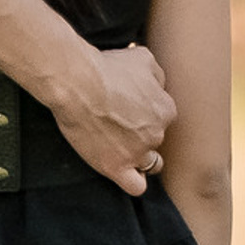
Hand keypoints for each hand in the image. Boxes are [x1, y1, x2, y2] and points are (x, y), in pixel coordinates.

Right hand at [49, 43, 176, 192]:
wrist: (78, 83)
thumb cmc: (107, 68)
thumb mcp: (144, 59)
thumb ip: (158, 76)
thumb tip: (158, 86)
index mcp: (166, 110)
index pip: (163, 118)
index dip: (147, 114)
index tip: (128, 108)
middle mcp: (157, 134)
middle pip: (155, 140)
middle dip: (141, 134)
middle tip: (117, 123)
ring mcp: (137, 153)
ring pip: (149, 164)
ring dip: (139, 157)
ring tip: (118, 146)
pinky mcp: (115, 166)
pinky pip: (135, 186)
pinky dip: (133, 181)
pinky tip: (122, 171)